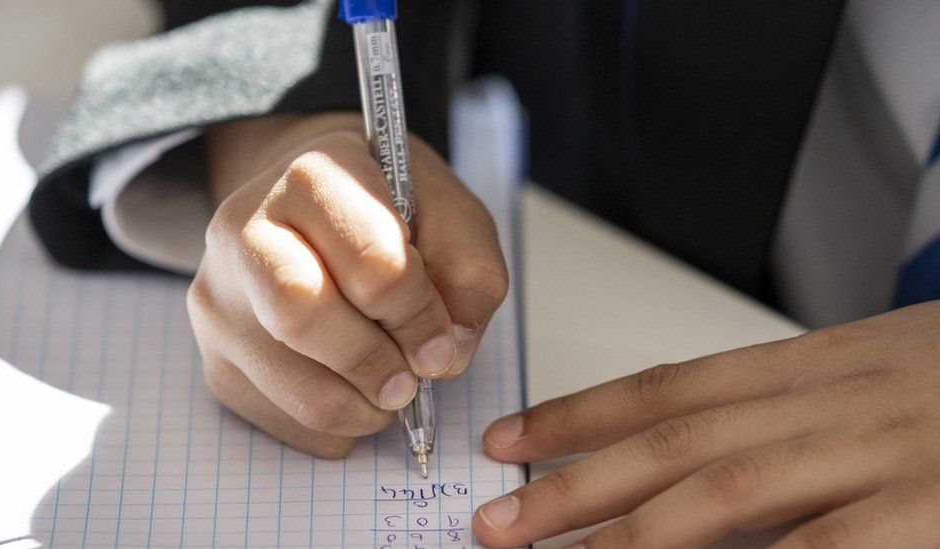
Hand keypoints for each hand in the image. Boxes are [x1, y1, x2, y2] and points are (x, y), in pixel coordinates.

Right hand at [187, 113, 506, 457]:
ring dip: (360, 407)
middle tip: (409, 381)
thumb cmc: (391, 209)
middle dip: (373, 364)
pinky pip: (278, 419)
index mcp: (312, 178)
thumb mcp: (452, 216)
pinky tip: (352, 390)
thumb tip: (448, 355)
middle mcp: (245, 228)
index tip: (441, 344)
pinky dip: (332, 428)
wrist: (315, 205)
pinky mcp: (213, 352)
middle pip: (302, 317)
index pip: (368, 261)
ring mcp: (218, 294)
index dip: (417, 316)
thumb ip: (471, 275)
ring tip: (388, 388)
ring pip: (291, 385)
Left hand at [474, 301, 939, 547]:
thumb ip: (790, 417)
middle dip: (576, 486)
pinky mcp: (934, 512)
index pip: (668, 386)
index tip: (511, 443)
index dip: (578, 415)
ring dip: (632, 537)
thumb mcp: (880, 375)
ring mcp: (885, 455)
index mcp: (816, 363)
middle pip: (675, 444)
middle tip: (499, 523)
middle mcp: (835, 401)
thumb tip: (690, 473)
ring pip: (727, 494)